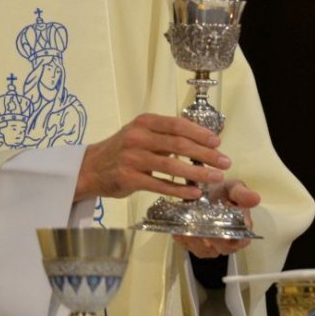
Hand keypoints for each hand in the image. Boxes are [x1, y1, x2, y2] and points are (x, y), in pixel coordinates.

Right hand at [75, 113, 230, 201]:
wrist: (89, 168)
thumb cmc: (121, 151)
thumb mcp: (140, 133)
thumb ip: (165, 134)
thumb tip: (201, 138)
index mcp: (144, 122)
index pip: (177, 124)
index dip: (200, 132)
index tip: (217, 142)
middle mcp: (137, 137)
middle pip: (178, 143)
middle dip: (205, 153)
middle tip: (224, 162)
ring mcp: (132, 158)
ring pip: (171, 165)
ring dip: (197, 172)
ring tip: (215, 178)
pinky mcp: (129, 178)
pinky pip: (160, 185)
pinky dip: (179, 190)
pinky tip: (194, 193)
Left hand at [174, 179, 260, 257]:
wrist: (204, 193)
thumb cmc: (223, 193)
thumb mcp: (233, 188)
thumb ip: (242, 194)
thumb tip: (256, 198)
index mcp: (241, 232)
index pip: (240, 240)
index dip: (233, 235)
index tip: (223, 222)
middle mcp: (227, 243)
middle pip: (221, 247)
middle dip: (212, 238)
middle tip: (202, 226)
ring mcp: (210, 247)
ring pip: (203, 250)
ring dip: (195, 241)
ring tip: (187, 229)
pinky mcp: (193, 246)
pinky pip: (188, 247)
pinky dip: (182, 240)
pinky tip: (177, 231)